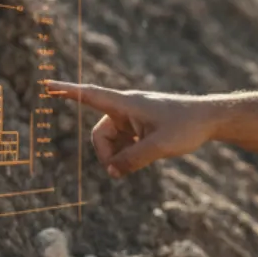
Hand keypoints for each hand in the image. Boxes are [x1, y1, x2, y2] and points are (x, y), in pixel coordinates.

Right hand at [42, 80, 214, 177]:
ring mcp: (134, 118)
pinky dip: (129, 153)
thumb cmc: (187, 126)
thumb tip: (112, 172)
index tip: (46, 83)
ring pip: (113, 142)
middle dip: (106, 154)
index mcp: (127, 104)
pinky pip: (125, 143)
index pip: (91, 96)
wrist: (211, 119)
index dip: (68, 91)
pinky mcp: (141, 126)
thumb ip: (134, 160)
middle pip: (100, 134)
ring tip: (142, 161)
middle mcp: (126, 108)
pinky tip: (148, 155)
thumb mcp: (160, 147)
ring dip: (120, 156)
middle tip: (119, 172)